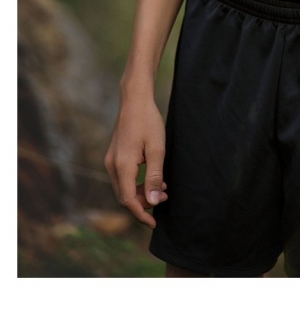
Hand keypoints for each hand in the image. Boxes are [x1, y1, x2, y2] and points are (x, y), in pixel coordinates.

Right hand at [104, 96, 167, 228]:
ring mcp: (110, 160)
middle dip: (144, 202)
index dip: (141, 214)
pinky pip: (122, 177)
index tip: (154, 222)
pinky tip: (152, 176)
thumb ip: (154, 176)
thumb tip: (153, 201)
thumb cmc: (148, 121)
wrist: (134, 100)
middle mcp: (111, 165)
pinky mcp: (113, 156)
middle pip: (124, 196)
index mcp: (122, 166)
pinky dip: (136, 182)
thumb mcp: (157, 149)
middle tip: (165, 197)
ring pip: (123, 187)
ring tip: (162, 187)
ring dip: (141, 192)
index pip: (128, 200)